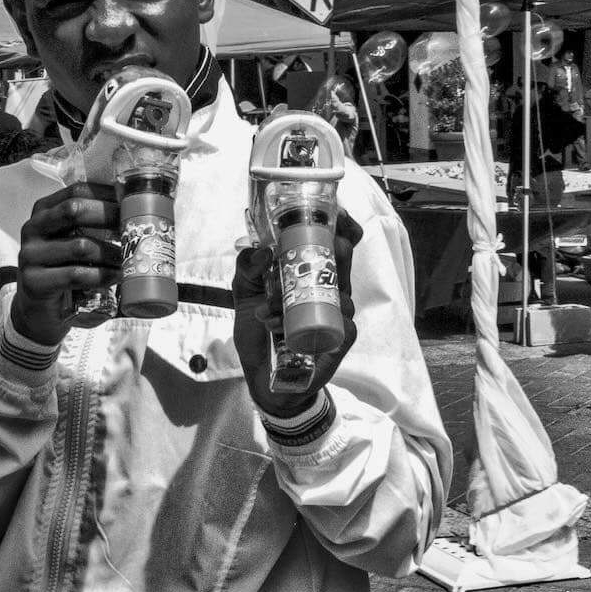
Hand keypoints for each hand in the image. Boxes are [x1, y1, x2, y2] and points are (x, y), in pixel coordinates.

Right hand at [9, 182, 121, 347]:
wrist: (40, 308)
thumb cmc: (66, 267)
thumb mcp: (77, 239)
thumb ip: (96, 224)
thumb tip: (142, 210)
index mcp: (45, 210)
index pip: (77, 190)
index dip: (108, 194)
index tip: (133, 202)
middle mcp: (33, 228)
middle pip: (74, 211)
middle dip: (110, 216)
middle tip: (136, 227)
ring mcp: (30, 255)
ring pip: (79, 246)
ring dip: (111, 252)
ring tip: (131, 258)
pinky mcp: (34, 282)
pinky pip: (75, 275)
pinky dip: (102, 275)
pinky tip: (117, 276)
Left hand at [233, 210, 361, 417]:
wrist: (267, 378)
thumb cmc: (261, 334)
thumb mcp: (245, 295)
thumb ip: (246, 268)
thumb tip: (261, 250)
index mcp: (313, 272)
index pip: (337, 240)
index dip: (342, 223)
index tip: (333, 212)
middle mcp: (331, 289)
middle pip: (345, 256)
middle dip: (328, 247)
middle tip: (300, 254)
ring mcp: (340, 314)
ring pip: (337, 290)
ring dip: (297, 296)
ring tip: (266, 310)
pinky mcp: (342, 338)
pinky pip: (339, 322)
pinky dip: (304, 322)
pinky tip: (276, 327)